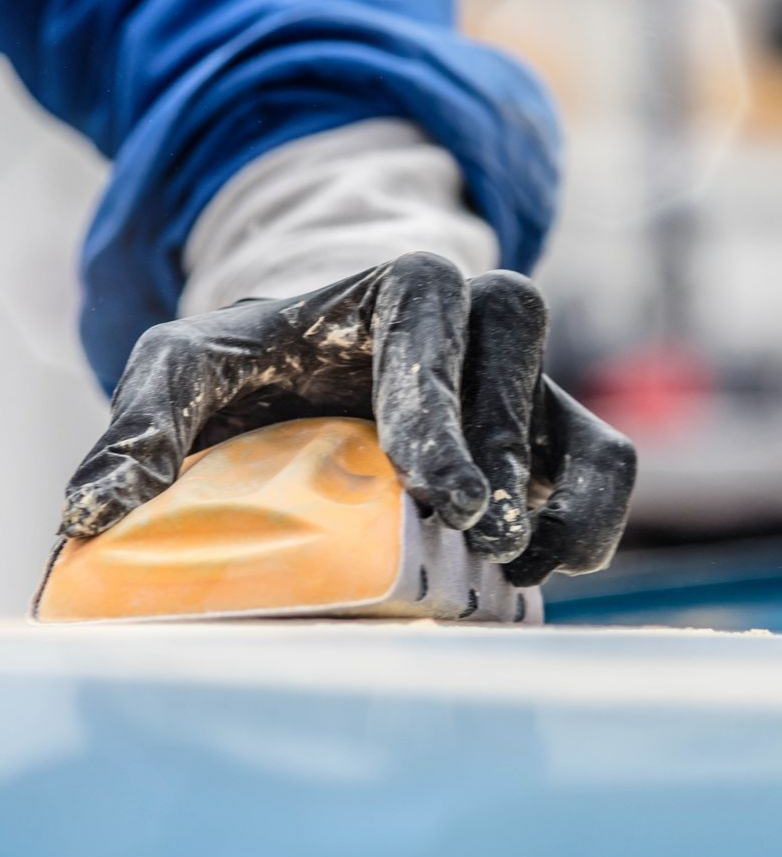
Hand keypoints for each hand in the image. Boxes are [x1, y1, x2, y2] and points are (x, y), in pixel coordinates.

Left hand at [61, 254, 635, 584]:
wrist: (319, 368)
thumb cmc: (256, 364)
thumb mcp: (184, 365)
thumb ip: (140, 415)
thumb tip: (98, 509)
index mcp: (400, 284)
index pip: (434, 326)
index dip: (444, 411)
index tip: (442, 497)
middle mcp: (479, 320)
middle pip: (519, 368)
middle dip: (502, 458)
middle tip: (470, 535)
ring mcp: (524, 382)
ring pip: (589, 430)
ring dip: (562, 508)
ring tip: (507, 568)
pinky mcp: (551, 434)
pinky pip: (608, 468)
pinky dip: (595, 521)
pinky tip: (541, 572)